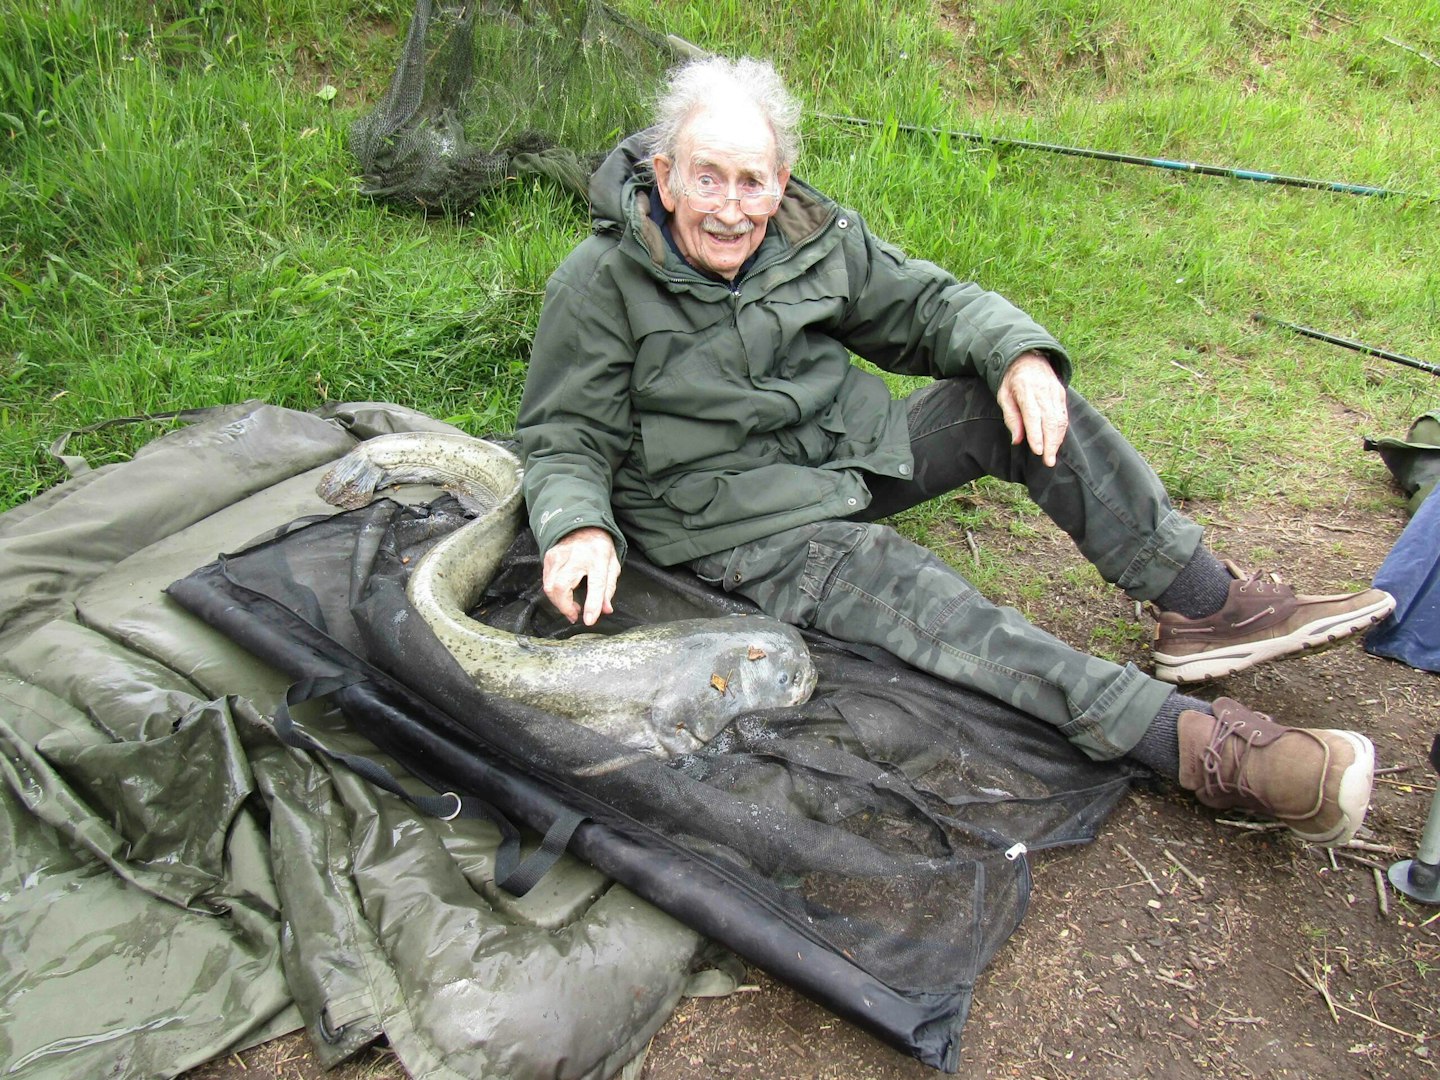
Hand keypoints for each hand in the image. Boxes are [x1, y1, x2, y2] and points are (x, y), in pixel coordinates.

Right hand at [542, 526, 619, 625]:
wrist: (582, 525)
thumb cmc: (599, 548)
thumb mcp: (612, 565)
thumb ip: (609, 589)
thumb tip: (605, 610)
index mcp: (598, 558)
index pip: (596, 584)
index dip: (592, 605)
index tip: (589, 621)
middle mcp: (576, 556)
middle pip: (561, 586)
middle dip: (565, 606)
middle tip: (575, 614)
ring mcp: (559, 556)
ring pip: (550, 586)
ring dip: (559, 602)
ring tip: (571, 606)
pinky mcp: (549, 557)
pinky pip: (546, 581)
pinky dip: (554, 593)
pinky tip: (563, 594)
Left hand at [997, 351, 1068, 466]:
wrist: (1028, 356)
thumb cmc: (1011, 380)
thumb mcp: (1003, 395)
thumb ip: (1011, 417)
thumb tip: (1017, 440)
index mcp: (1025, 390)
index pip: (1033, 416)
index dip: (1036, 435)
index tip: (1038, 452)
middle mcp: (1043, 391)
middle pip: (1050, 421)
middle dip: (1050, 443)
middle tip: (1048, 462)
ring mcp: (1054, 392)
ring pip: (1059, 420)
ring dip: (1057, 440)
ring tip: (1052, 456)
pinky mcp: (1061, 394)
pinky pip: (1063, 415)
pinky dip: (1061, 431)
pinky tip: (1057, 442)